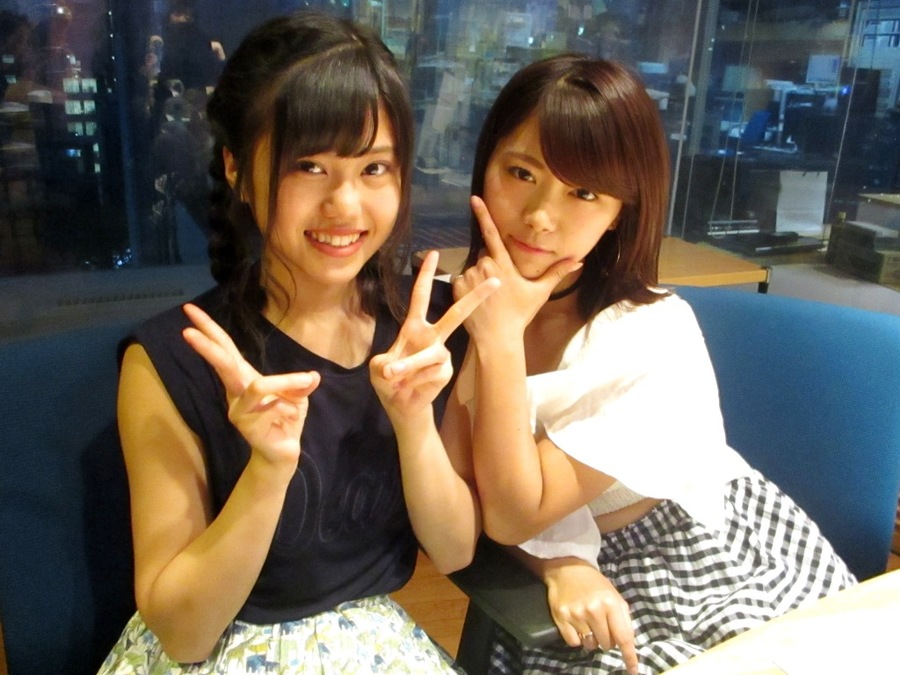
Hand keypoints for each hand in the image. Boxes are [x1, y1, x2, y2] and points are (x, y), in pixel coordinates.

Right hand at [182, 303, 320, 466]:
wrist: (284, 452)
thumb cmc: (286, 418)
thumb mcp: (299, 395)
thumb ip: (300, 383)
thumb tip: (312, 377)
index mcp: (244, 377)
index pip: (225, 348)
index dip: (209, 329)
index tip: (190, 309)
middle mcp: (236, 392)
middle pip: (221, 363)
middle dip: (206, 346)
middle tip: (186, 332)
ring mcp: (239, 410)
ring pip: (257, 385)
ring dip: (286, 381)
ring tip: (305, 381)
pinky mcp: (247, 426)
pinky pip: (271, 406)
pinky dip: (289, 406)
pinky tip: (290, 416)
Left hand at [369, 250, 498, 418]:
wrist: (400, 405)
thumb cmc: (389, 381)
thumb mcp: (378, 368)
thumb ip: (385, 363)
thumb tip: (398, 368)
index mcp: (414, 327)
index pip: (420, 296)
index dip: (426, 275)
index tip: (433, 253)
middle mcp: (432, 337)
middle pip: (456, 314)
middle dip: (475, 298)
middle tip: (495, 280)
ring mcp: (441, 354)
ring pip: (428, 355)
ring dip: (408, 366)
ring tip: (394, 376)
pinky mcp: (445, 371)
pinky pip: (430, 373)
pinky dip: (413, 381)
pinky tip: (410, 386)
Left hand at [453, 196, 581, 339]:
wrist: (498, 337)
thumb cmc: (520, 314)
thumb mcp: (540, 292)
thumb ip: (557, 273)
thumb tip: (579, 260)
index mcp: (503, 264)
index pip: (492, 234)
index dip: (483, 214)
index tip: (474, 198)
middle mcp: (484, 266)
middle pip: (485, 255)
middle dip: (491, 265)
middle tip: (500, 287)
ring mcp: (469, 277)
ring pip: (474, 268)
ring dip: (479, 277)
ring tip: (490, 296)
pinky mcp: (458, 288)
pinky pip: (462, 279)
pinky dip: (468, 287)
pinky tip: (477, 300)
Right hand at [544, 559, 637, 674]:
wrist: (566, 568)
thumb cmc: (594, 584)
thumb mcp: (614, 596)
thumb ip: (623, 619)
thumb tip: (628, 643)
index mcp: (611, 603)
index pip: (623, 637)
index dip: (629, 656)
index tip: (633, 670)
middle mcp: (594, 610)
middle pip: (606, 644)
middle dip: (607, 640)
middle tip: (602, 626)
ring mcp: (576, 614)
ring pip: (590, 645)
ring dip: (592, 640)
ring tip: (588, 624)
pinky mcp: (561, 617)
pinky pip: (574, 642)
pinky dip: (577, 638)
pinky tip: (576, 624)